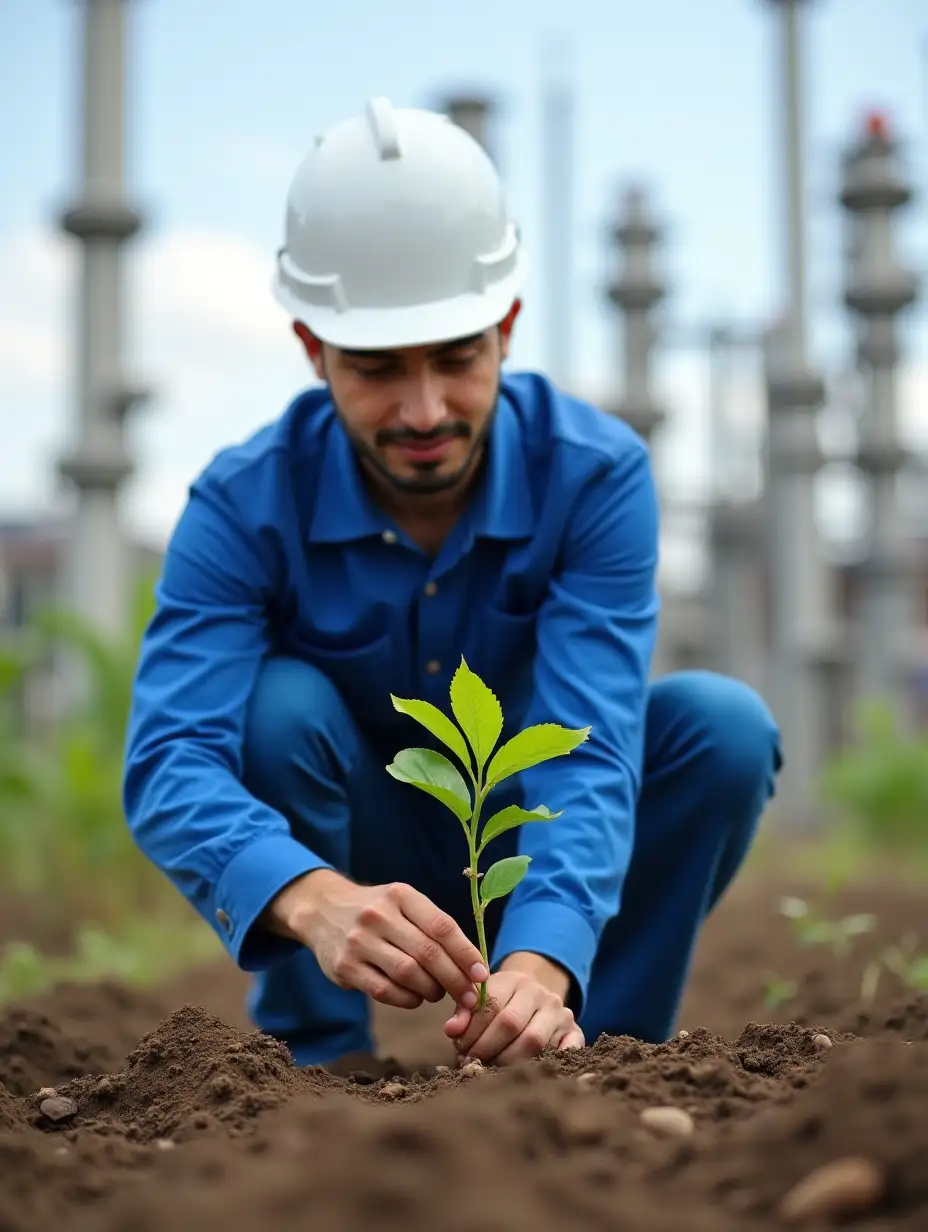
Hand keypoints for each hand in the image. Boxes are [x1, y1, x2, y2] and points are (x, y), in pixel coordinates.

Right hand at [264, 869, 488, 1010]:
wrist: (322, 910)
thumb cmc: (378, 911)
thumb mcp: (403, 903)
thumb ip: (433, 927)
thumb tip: (473, 966)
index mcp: (400, 895)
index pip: (442, 926)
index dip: (466, 953)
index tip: (482, 974)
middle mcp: (378, 915)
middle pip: (428, 954)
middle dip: (455, 980)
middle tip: (470, 997)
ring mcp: (359, 941)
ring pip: (408, 974)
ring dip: (431, 990)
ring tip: (437, 993)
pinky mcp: (344, 967)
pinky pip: (385, 991)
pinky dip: (407, 999)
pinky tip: (414, 997)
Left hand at [443, 955, 583, 1065]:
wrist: (537, 995)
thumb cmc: (501, 1003)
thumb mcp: (480, 999)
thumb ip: (464, 1012)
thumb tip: (451, 1030)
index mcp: (515, 980)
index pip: (491, 1004)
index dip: (472, 1031)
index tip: (460, 1047)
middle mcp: (541, 993)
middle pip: (511, 1023)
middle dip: (486, 1048)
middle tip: (471, 1062)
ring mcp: (561, 1012)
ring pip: (534, 1041)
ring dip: (507, 1061)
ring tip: (490, 1068)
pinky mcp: (575, 1031)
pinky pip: (567, 1050)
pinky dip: (547, 1063)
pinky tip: (527, 1071)